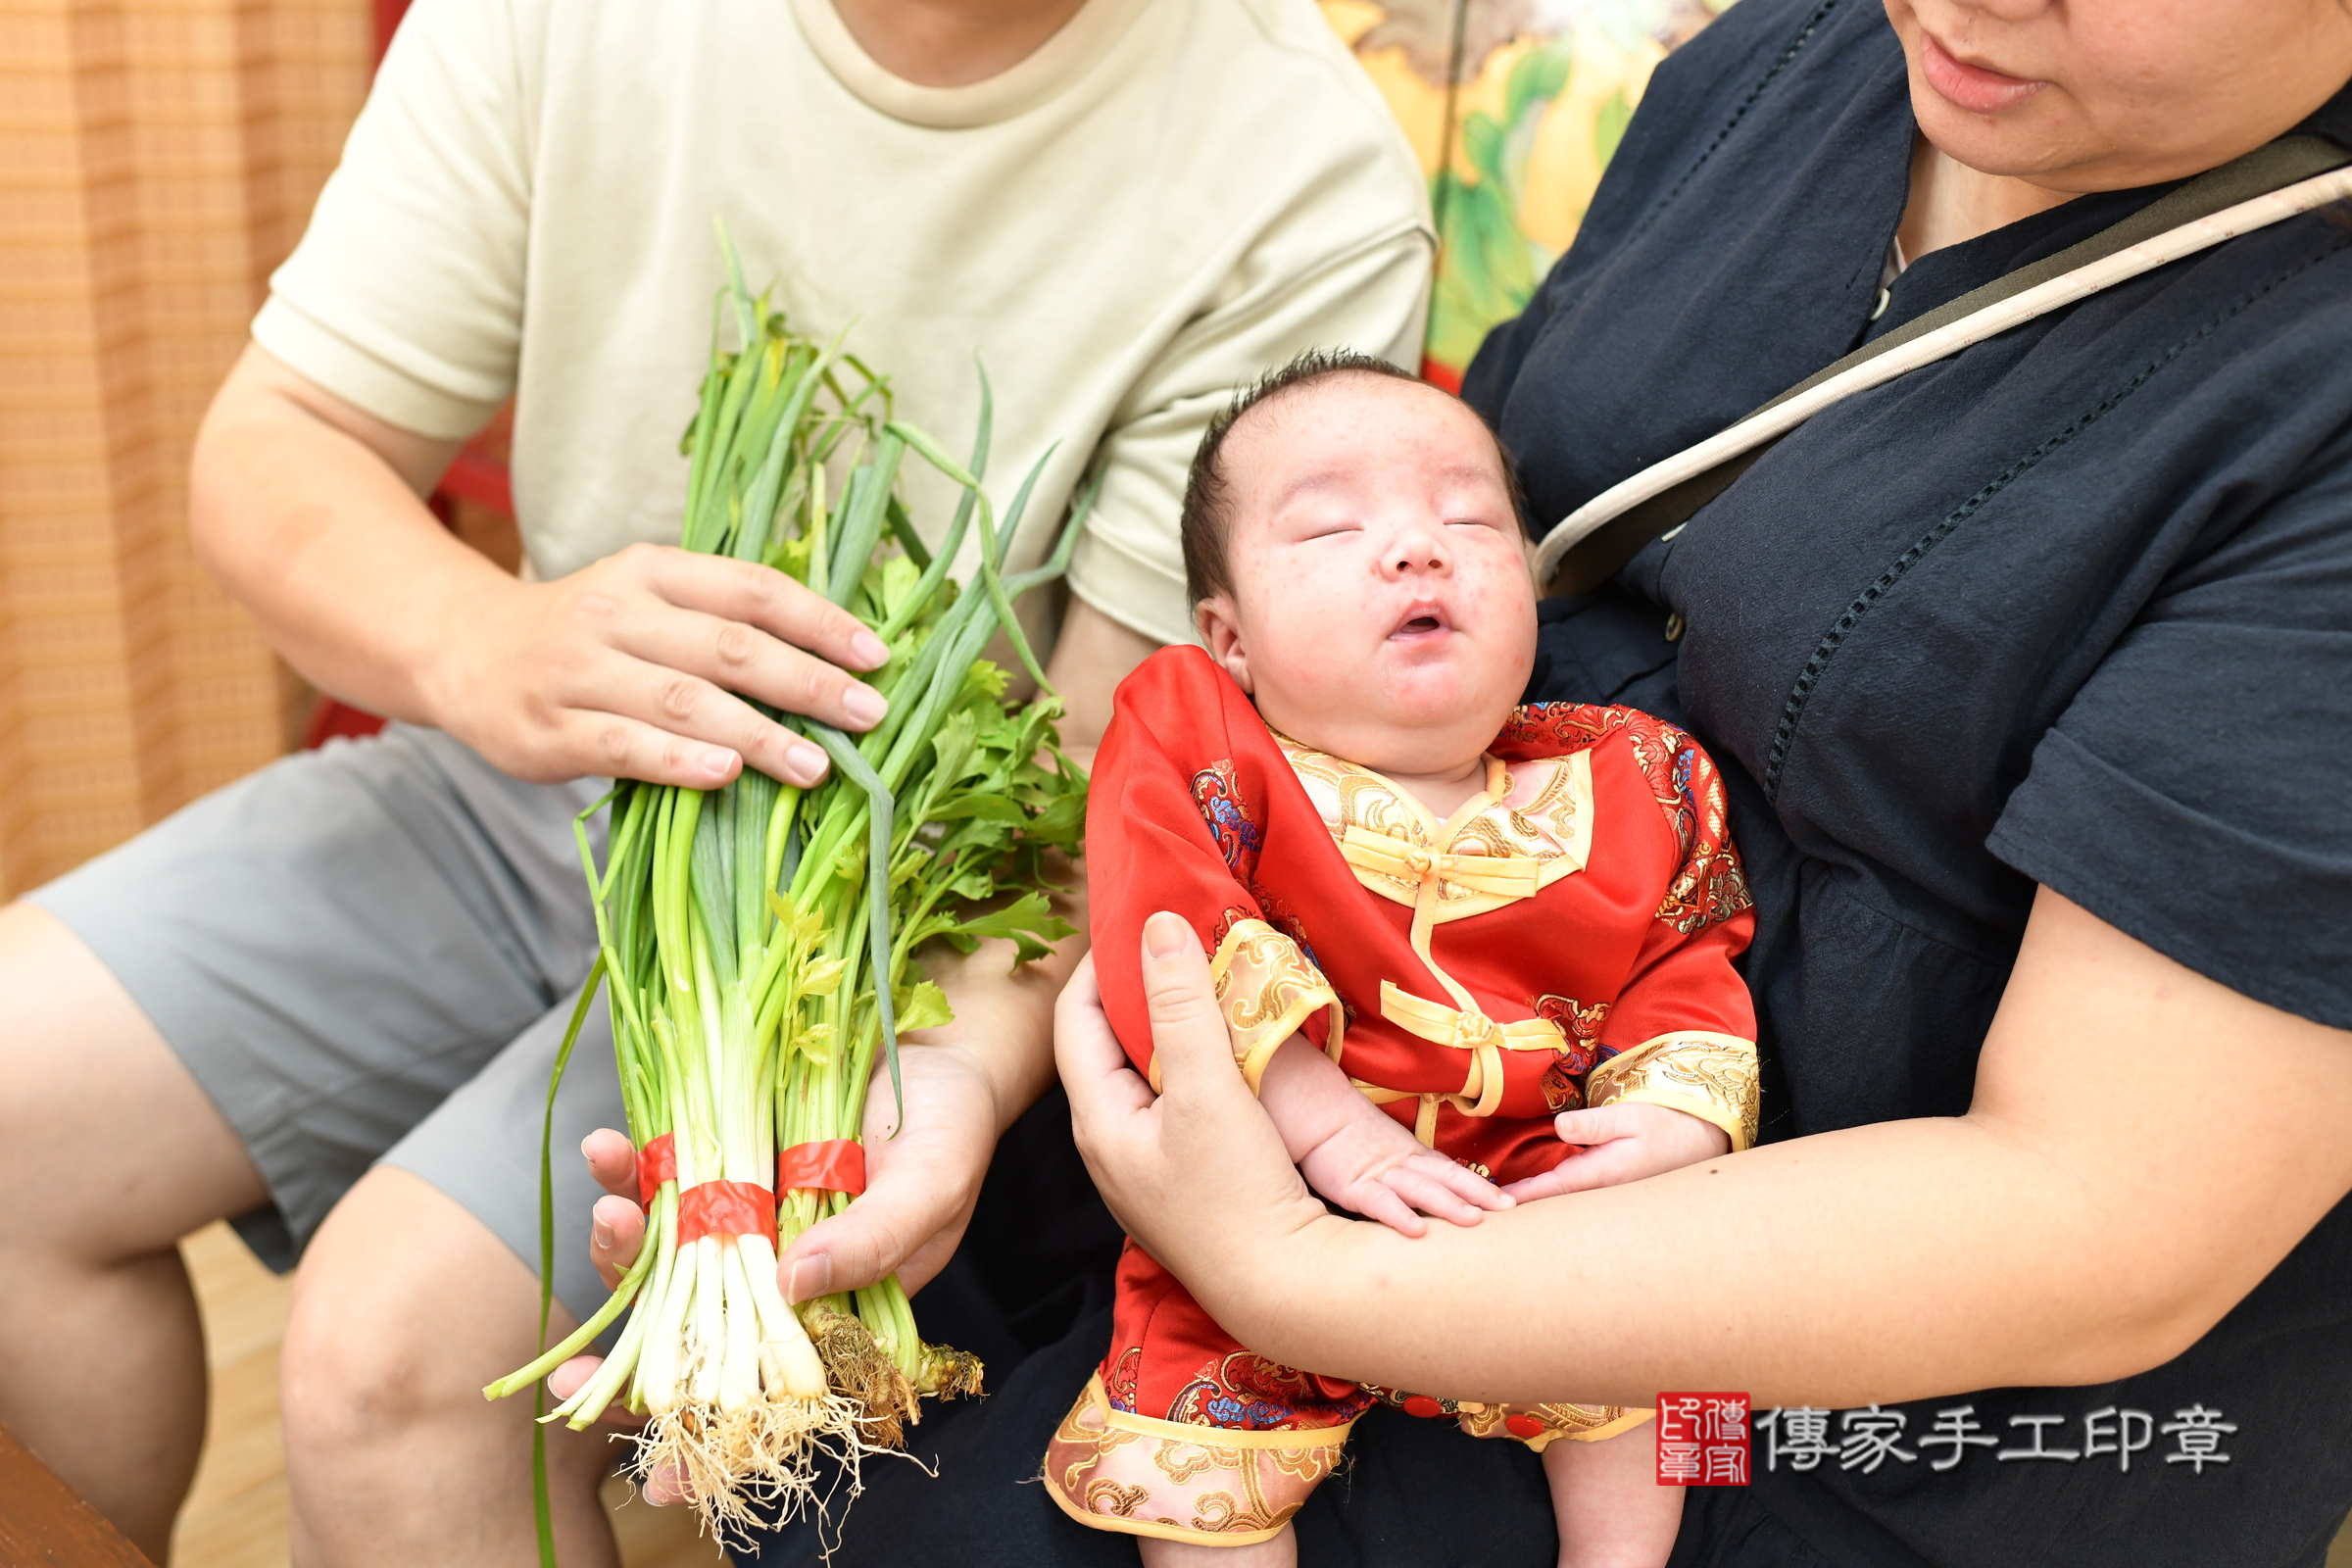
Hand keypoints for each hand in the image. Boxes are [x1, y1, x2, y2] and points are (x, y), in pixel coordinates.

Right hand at [426, 542, 892, 788]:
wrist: (461, 650)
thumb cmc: (584, 637)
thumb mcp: (645, 601)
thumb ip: (719, 620)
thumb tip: (833, 660)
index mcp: (654, 572)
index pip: (752, 590)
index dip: (820, 622)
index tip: (876, 656)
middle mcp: (617, 612)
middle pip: (730, 646)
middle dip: (807, 682)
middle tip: (868, 715)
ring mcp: (580, 671)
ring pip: (684, 700)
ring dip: (757, 734)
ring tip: (815, 766)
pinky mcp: (551, 729)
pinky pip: (626, 746)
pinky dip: (680, 762)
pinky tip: (727, 778)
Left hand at [562, 1040, 1006, 1503]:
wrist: (936, 1045)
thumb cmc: (950, 1127)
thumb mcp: (932, 1185)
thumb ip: (875, 1238)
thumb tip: (794, 1282)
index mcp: (831, 1313)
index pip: (766, 1391)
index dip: (711, 1435)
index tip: (662, 1476)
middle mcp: (773, 1277)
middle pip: (690, 1335)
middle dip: (626, 1360)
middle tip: (572, 1375)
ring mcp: (737, 1218)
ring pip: (660, 1258)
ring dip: (620, 1245)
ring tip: (609, 1209)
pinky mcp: (714, 1158)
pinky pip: (657, 1178)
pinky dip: (626, 1168)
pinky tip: (610, 1147)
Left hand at [1057, 915, 1333, 1284]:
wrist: (1286, 1289)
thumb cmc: (1236, 1193)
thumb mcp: (1208, 1087)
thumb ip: (1180, 1004)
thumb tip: (1157, 925)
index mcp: (1097, 1120)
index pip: (1074, 1018)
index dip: (1101, 963)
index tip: (1140, 920)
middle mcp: (1109, 1145)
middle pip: (1108, 1045)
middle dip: (1139, 989)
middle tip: (1180, 944)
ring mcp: (1145, 1169)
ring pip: (1146, 1074)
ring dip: (1171, 1028)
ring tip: (1209, 986)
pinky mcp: (1182, 1183)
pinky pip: (1175, 1103)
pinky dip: (1195, 1065)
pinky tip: (1232, 1054)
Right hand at [1290, 1091, 1509, 1235]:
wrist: (1315, 1114)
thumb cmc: (1351, 1136)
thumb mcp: (1389, 1149)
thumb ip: (1412, 1169)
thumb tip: (1440, 1195)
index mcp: (1413, 1156)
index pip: (1453, 1172)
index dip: (1482, 1186)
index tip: (1512, 1202)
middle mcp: (1404, 1164)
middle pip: (1447, 1178)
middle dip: (1479, 1194)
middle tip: (1509, 1210)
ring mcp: (1380, 1175)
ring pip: (1420, 1189)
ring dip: (1449, 1204)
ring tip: (1475, 1220)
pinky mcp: (1354, 1187)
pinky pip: (1380, 1203)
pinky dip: (1399, 1216)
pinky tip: (1417, 1231)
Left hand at [1500, 1102, 1731, 1201]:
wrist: (1701, 1140)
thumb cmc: (1665, 1125)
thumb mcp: (1631, 1117)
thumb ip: (1595, 1123)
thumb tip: (1560, 1126)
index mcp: (1602, 1173)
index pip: (1553, 1189)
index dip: (1522, 1197)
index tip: (1494, 1205)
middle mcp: (1602, 1191)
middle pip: (1554, 1204)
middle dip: (1523, 1210)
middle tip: (1486, 1214)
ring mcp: (1608, 1194)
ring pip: (1565, 1204)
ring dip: (1538, 1207)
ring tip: (1504, 1212)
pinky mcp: (1612, 1190)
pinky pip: (1577, 1198)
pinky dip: (1555, 1199)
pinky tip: (1540, 1201)